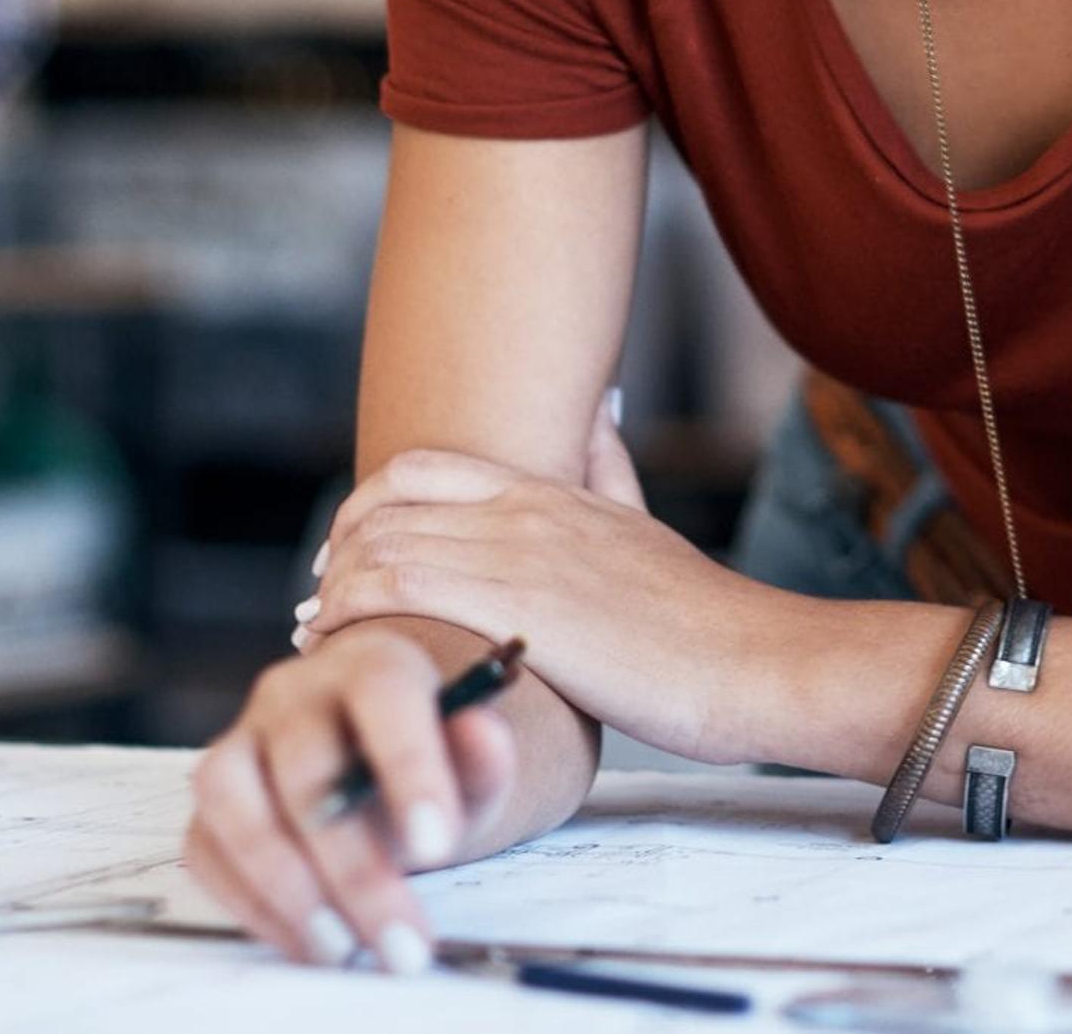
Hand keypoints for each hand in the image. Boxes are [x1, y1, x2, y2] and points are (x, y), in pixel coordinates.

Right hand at [180, 624, 520, 970]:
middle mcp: (292, 694)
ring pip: (232, 799)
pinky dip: (251, 905)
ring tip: (342, 950)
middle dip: (354, 869)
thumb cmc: (419, 771)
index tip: (436, 848)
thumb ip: (483, 756)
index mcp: (369, 667)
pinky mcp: (209, 803)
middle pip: (306, 767)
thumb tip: (483, 732)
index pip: (381, 694)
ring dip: (284, 888)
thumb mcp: (470, 767)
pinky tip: (307, 942)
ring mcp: (238, 742)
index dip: (407, 767)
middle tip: (400, 943)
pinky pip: (206, 849)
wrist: (365, 771)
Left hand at [297, 402, 795, 766]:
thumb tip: (596, 410)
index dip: (366, 505)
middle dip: (337, 548)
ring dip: (333, 587)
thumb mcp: (645, 521)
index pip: (422, 467)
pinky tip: (341, 648)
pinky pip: (403, 588)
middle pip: (388, 502)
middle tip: (318, 598)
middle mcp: (525, 511)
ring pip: (384, 543)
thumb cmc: (703, 616)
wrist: (753, 661)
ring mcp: (520, 554)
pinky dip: (352, 612)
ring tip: (318, 632)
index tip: (346, 552)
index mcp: (550, 491)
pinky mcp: (519, 608)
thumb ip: (610, 468)